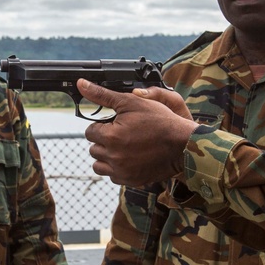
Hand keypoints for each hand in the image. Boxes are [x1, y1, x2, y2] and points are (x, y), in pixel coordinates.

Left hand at [79, 79, 198, 185]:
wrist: (183, 144)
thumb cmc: (160, 120)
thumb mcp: (132, 102)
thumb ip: (103, 95)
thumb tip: (81, 84)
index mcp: (110, 137)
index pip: (90, 132)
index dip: (102, 126)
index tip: (116, 124)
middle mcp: (113, 157)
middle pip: (93, 149)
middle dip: (104, 141)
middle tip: (122, 135)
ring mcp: (122, 171)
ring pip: (99, 166)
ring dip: (107, 157)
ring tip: (123, 147)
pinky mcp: (131, 181)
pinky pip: (113, 177)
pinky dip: (118, 168)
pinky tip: (131, 158)